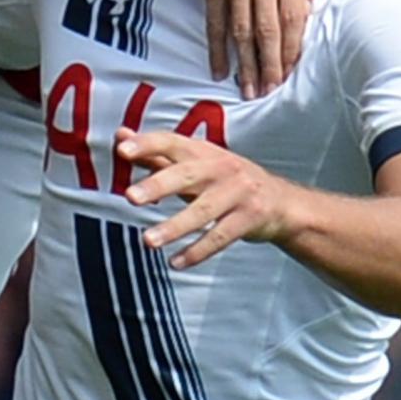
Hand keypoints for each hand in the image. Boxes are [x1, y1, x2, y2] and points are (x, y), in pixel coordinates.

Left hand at [118, 129, 295, 268]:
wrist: (281, 201)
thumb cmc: (225, 180)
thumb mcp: (195, 163)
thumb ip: (157, 154)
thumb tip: (120, 137)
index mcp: (203, 151)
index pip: (172, 142)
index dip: (147, 144)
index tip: (122, 150)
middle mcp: (221, 168)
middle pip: (187, 174)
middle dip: (158, 185)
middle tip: (130, 197)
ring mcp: (238, 193)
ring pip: (203, 211)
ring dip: (174, 227)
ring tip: (147, 241)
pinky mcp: (250, 219)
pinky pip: (220, 237)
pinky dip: (197, 251)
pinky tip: (176, 262)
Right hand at [193, 0, 313, 95]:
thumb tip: (304, 22)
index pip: (292, 17)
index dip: (290, 49)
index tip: (288, 73)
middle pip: (266, 28)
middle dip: (268, 64)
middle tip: (268, 91)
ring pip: (240, 30)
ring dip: (243, 63)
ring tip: (246, 89)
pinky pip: (215, 22)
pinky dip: (216, 48)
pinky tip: (219, 69)